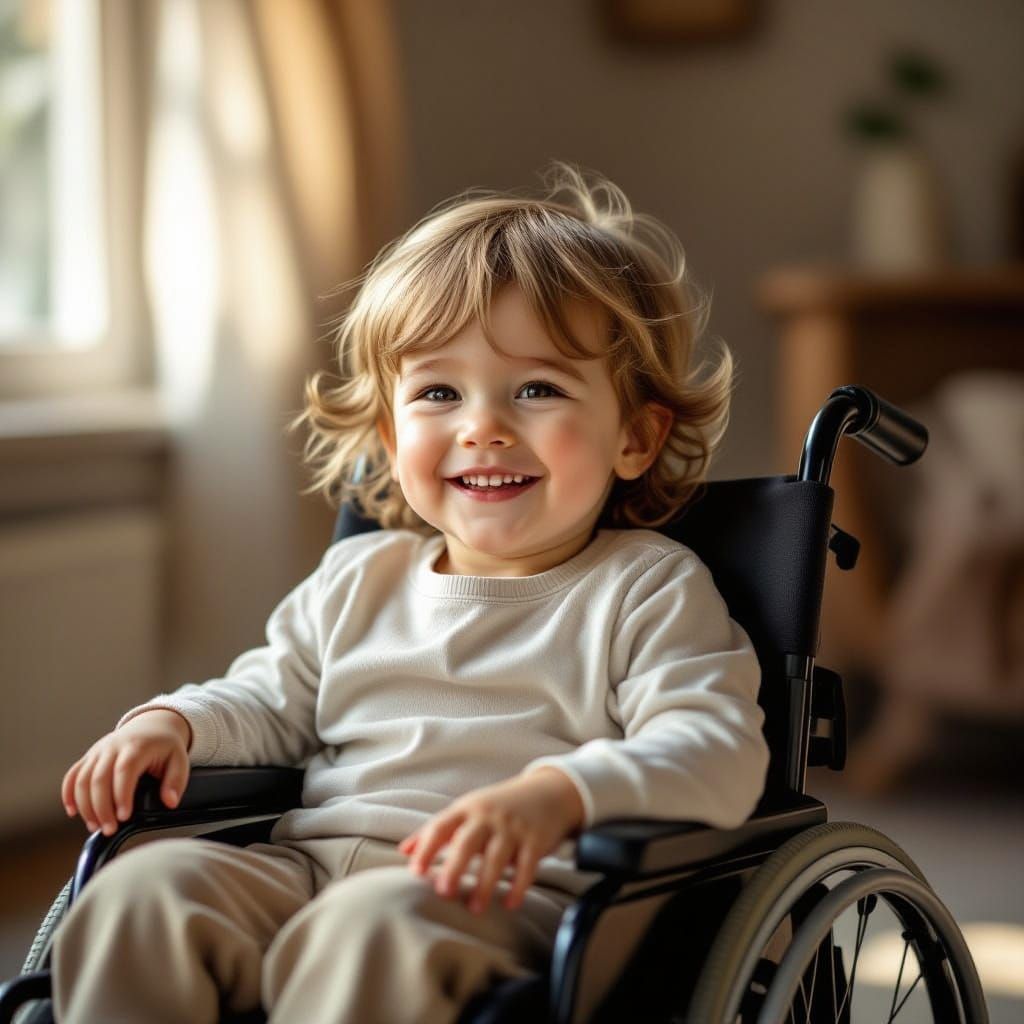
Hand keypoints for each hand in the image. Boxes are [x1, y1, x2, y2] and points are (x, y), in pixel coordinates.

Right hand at [61, 709, 191, 835]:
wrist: (152, 725)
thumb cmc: (164, 745)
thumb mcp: (179, 759)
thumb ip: (176, 781)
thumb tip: (170, 802)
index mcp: (137, 746)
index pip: (124, 771)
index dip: (121, 795)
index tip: (124, 816)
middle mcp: (113, 747)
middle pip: (99, 778)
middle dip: (101, 807)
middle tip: (109, 829)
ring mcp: (98, 751)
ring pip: (82, 779)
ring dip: (85, 806)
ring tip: (96, 826)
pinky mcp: (89, 757)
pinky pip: (72, 775)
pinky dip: (69, 794)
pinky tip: (73, 812)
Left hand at [398, 767, 584, 912]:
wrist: (548, 792)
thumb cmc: (499, 806)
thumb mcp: (468, 810)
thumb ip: (437, 829)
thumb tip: (403, 850)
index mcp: (467, 809)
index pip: (440, 826)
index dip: (426, 848)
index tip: (414, 871)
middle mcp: (488, 816)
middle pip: (467, 842)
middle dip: (454, 867)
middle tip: (443, 892)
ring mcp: (513, 827)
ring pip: (496, 857)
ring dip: (485, 884)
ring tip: (475, 909)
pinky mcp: (535, 840)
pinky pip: (526, 866)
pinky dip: (518, 885)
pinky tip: (510, 903)